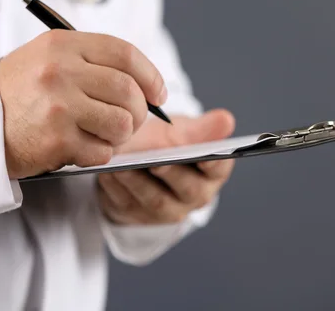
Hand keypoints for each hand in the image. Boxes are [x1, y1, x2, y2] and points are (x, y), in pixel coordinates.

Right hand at [0, 30, 166, 178]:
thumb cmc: (20, 93)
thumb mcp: (50, 59)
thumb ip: (94, 63)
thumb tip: (147, 85)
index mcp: (62, 45)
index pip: (125, 53)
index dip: (150, 76)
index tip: (158, 94)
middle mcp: (61, 71)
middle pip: (129, 92)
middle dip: (139, 112)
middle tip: (131, 121)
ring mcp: (59, 106)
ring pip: (123, 124)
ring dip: (120, 136)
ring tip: (101, 134)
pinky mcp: (57, 139)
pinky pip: (104, 152)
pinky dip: (99, 154)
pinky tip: (80, 148)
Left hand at [97, 109, 235, 224]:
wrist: (139, 159)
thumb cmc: (166, 142)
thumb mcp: (183, 132)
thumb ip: (202, 128)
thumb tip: (226, 119)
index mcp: (212, 172)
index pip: (218, 167)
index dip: (213, 162)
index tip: (204, 154)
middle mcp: (195, 196)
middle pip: (187, 189)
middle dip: (171, 174)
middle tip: (156, 162)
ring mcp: (167, 211)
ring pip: (155, 201)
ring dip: (138, 183)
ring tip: (123, 166)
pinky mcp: (138, 216)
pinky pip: (127, 205)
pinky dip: (117, 189)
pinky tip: (108, 173)